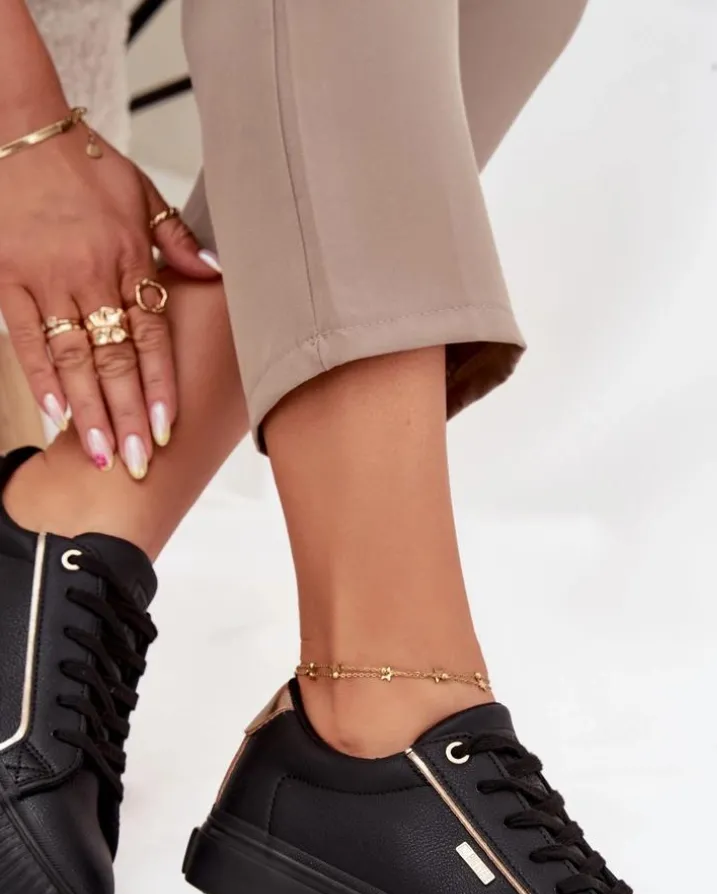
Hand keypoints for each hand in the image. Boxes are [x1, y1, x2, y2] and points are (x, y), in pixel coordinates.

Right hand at [0, 117, 220, 475]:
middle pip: (115, 360)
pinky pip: (25, 337)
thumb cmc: (83, 162)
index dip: (160, 386)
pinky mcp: (8, 278)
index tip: (168, 428)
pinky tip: (54, 416)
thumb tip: (215, 274)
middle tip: (137, 463)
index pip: (152, 336)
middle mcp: (93, 275)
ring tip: (97, 455)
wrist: (20, 126)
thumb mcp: (143, 192)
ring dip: (87, 411)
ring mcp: (48, 279)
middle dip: (128, 416)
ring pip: (73, 358)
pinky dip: (39, 378)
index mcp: (131, 260)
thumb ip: (178, 240)